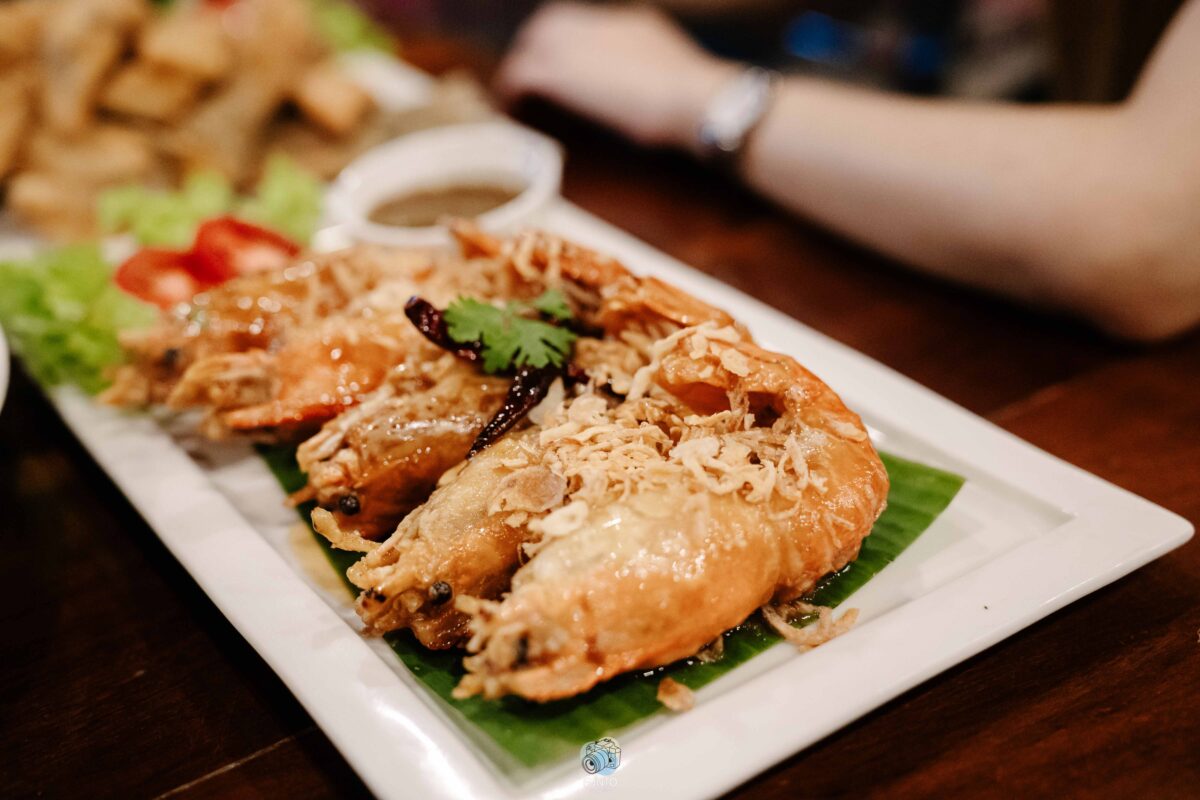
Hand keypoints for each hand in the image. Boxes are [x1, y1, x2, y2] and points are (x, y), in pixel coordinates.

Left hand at [495, 2, 736, 149]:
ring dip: (524, 68)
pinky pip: (521, 73)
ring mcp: (577, 44)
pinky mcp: (560, 72)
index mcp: (631, 23)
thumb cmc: (698, 102)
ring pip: (533, 44)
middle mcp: (600, 24)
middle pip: (553, 24)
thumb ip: (662, 80)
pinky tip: (513, 109)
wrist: (696, 99)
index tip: (569, 71)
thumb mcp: (681, 79)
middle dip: (541, 49)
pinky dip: (513, 89)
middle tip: (533, 81)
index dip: (574, 47)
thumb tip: (660, 102)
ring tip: (518, 96)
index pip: (588, 25)